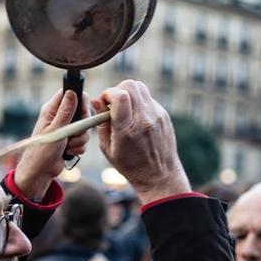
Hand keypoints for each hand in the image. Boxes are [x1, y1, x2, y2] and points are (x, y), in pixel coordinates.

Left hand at [14, 90, 89, 199]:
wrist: (40, 172)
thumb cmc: (41, 151)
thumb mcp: (56, 130)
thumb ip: (66, 112)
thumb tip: (72, 92)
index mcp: (52, 110)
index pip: (69, 94)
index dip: (80, 100)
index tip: (84, 113)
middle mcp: (59, 117)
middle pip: (82, 112)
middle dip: (82, 126)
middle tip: (75, 134)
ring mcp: (65, 129)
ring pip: (84, 128)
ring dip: (80, 140)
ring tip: (68, 146)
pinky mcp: (70, 140)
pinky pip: (83, 140)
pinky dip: (78, 147)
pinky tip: (68, 152)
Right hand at [90, 80, 189, 203]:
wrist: (159, 175)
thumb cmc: (130, 165)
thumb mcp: (108, 148)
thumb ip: (101, 123)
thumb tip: (96, 101)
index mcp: (127, 130)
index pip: (119, 96)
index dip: (107, 93)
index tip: (103, 102)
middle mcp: (144, 119)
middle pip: (130, 85)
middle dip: (117, 90)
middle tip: (112, 103)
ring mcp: (157, 116)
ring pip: (140, 87)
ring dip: (128, 93)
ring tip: (123, 108)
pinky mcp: (164, 115)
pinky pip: (148, 98)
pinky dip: (138, 102)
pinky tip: (135, 116)